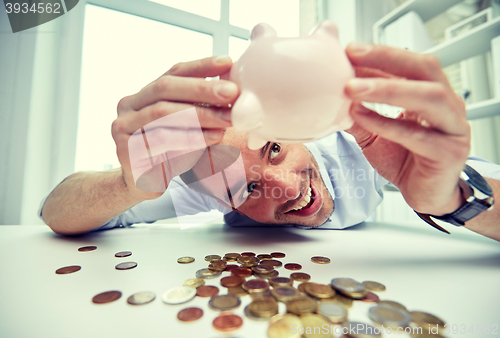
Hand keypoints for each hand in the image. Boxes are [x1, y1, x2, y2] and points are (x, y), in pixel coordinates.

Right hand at [112, 56, 238, 199]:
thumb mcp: (188, 125)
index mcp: (145, 93)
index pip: (173, 72)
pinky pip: (161, 138)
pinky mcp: (126, 149)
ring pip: (163, 113)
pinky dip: (191, 137)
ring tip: (228, 118)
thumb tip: (232, 89)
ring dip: (200, 114)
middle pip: (165, 88)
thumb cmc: (171, 152)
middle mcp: (129, 105)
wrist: (144, 184)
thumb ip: (200, 106)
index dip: (201, 66)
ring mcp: (123, 126)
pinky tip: (214, 137)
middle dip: (202, 88)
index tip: (227, 62)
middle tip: (232, 92)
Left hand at [344, 43, 469, 215]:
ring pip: (427, 97)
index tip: (349, 51)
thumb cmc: (405, 160)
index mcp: (432, 95)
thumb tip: (330, 95)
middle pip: (424, 69)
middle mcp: (448, 106)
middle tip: (353, 56)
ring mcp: (452, 128)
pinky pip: (416, 134)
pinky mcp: (448, 153)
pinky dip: (386, 123)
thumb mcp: (374, 134)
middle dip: (387, 59)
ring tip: (352, 88)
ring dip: (387, 89)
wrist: (426, 195)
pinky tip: (361, 116)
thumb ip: (358, 114)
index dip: (381, 55)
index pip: (410, 64)